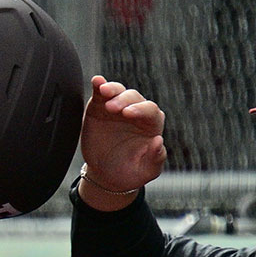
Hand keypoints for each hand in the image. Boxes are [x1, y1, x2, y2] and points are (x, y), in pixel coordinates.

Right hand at [79, 76, 166, 208]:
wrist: (107, 176)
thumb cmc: (130, 172)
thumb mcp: (147, 170)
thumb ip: (155, 158)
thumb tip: (158, 142)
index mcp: (151, 125)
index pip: (149, 110)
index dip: (140, 109)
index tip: (128, 114)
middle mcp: (136, 112)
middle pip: (133, 97)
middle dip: (123, 100)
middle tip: (112, 108)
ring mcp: (117, 108)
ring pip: (118, 91)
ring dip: (112, 89)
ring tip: (104, 91)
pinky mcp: (100, 108)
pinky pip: (101, 93)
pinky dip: (99, 85)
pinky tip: (97, 81)